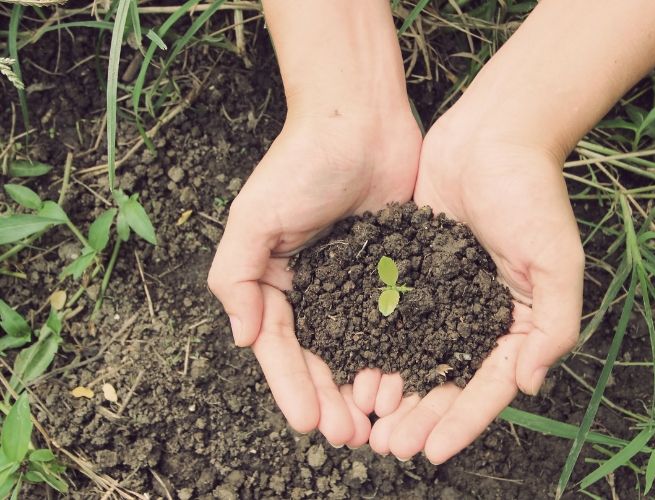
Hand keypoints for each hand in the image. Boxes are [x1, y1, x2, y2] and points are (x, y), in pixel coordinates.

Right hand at [208, 111, 420, 445]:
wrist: (359, 119)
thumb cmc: (301, 162)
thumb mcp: (254, 217)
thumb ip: (235, 277)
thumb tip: (241, 339)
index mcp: (277, 281)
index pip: (281, 346)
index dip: (292, 388)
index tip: (310, 424)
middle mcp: (316, 289)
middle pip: (320, 357)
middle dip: (330, 399)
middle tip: (349, 436)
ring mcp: (357, 282)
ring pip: (359, 348)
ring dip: (363, 387)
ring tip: (377, 423)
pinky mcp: (394, 270)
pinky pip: (394, 320)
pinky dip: (397, 353)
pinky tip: (408, 382)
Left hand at [367, 106, 583, 462]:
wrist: (494, 133)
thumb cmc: (533, 194)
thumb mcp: (558, 261)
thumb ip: (553, 326)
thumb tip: (529, 385)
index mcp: (517, 321)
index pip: (489, 386)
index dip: (462, 422)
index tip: (432, 452)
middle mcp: (480, 314)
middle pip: (447, 380)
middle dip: (420, 416)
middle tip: (388, 446)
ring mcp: (444, 293)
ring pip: (415, 355)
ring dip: (395, 390)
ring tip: (366, 419)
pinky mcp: (414, 268)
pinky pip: (392, 317)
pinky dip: (376, 345)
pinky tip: (353, 369)